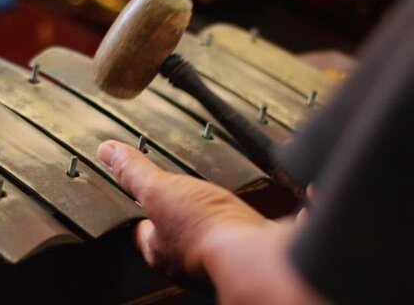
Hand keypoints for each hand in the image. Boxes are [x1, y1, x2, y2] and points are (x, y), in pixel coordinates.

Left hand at [98, 140, 325, 303]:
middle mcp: (196, 261)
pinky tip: (305, 196)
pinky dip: (289, 214)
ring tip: (230, 204)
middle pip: (184, 242)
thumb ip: (135, 172)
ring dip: (227, 222)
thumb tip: (107, 153)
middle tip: (186, 204)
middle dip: (185, 223)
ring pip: (225, 240)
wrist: (259, 257)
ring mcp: (232, 258)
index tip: (142, 211)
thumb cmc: (205, 230)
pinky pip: (277, 232)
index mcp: (166, 250)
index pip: (146, 239)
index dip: (143, 224)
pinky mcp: (269, 253)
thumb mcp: (159, 191)